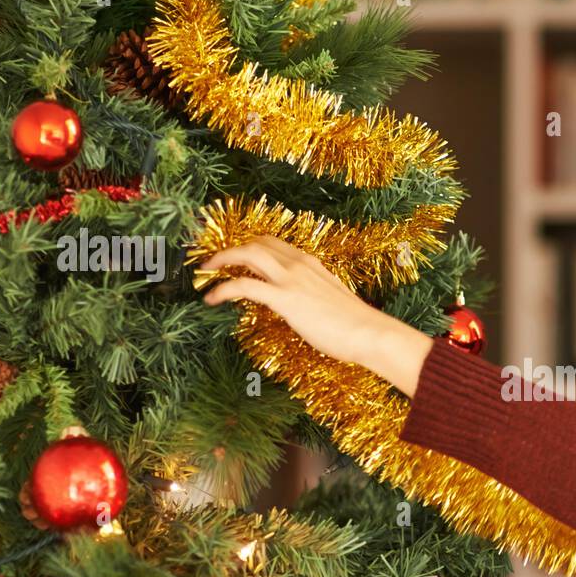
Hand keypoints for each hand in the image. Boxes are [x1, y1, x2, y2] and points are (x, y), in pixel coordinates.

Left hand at [198, 234, 388, 365]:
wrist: (370, 333)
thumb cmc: (356, 324)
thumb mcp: (330, 299)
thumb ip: (312, 294)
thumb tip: (301, 304)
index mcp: (310, 263)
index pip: (273, 244)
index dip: (250, 247)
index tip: (235, 256)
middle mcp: (298, 264)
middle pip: (256, 243)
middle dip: (230, 249)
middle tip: (213, 262)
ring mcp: (291, 279)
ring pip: (247, 254)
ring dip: (221, 259)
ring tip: (206, 272)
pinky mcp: (285, 298)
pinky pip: (244, 285)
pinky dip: (223, 288)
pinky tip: (212, 298)